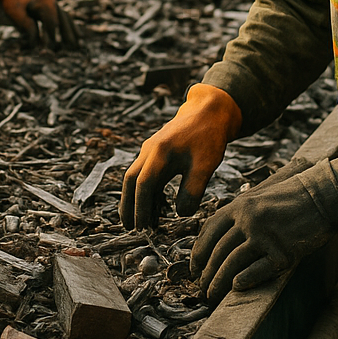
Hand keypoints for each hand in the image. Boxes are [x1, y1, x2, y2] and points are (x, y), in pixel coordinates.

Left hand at [0, 0, 79, 48]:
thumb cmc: (13, 1)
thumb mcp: (14, 12)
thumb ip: (26, 25)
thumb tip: (36, 42)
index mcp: (43, 1)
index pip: (50, 21)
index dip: (51, 35)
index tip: (51, 48)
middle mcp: (51, 1)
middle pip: (62, 19)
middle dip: (67, 34)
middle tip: (73, 47)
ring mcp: (54, 4)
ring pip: (66, 18)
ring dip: (72, 32)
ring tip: (79, 45)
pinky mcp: (53, 8)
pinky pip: (65, 18)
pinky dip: (71, 27)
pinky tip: (78, 36)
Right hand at [120, 83, 240, 229]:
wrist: (209, 110)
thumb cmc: (209, 136)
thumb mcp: (206, 165)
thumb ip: (193, 190)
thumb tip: (180, 214)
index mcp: (159, 152)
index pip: (143, 184)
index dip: (141, 208)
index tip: (143, 228)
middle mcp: (149, 150)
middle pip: (130, 180)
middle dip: (128, 205)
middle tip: (129, 228)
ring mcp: (151, 149)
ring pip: (136, 177)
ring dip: (136, 199)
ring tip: (142, 223)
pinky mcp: (157, 151)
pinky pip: (146, 173)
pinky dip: (146, 191)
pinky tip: (156, 206)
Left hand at [190, 160, 337, 304]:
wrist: (323, 197)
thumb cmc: (292, 198)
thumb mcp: (259, 198)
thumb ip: (240, 214)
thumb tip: (220, 237)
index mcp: (240, 205)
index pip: (209, 230)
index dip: (198, 251)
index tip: (194, 267)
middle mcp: (248, 220)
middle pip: (218, 250)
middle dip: (206, 273)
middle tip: (201, 287)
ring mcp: (265, 236)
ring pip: (232, 263)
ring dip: (219, 282)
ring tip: (212, 295)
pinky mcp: (283, 252)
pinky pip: (257, 270)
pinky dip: (244, 280)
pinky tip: (236, 288)